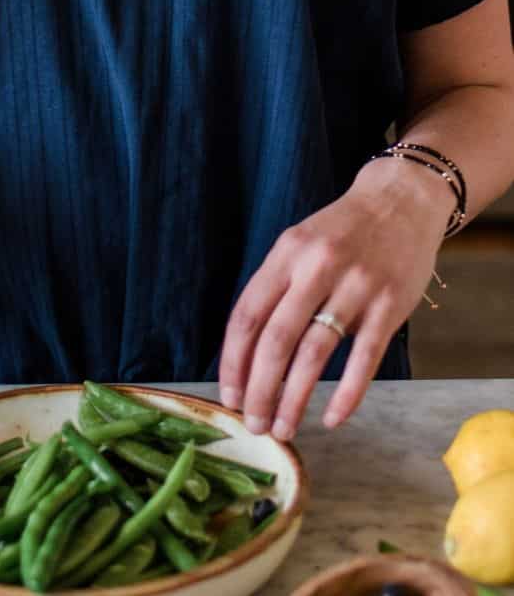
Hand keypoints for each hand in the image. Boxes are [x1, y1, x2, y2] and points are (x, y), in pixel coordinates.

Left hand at [217, 157, 450, 440]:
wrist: (400, 201)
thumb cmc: (341, 231)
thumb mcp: (299, 244)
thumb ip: (277, 288)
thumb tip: (249, 352)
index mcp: (287, 254)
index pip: (247, 315)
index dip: (234, 361)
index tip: (229, 395)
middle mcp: (317, 268)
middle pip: (277, 340)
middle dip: (260, 389)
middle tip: (255, 424)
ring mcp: (355, 287)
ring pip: (315, 354)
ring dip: (295, 399)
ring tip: (284, 428)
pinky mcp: (390, 306)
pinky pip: (364, 359)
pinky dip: (346, 394)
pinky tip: (332, 418)